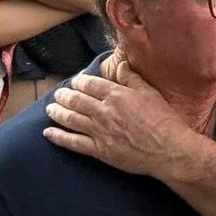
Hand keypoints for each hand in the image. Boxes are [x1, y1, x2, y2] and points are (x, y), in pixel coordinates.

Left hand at [43, 66, 196, 178]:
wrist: (167, 149)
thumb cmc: (163, 120)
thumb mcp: (150, 93)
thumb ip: (132, 79)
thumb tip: (121, 65)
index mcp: (116, 95)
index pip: (90, 84)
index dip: (79, 81)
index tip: (75, 81)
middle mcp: (103, 111)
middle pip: (76, 100)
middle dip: (64, 95)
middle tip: (58, 94)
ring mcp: (99, 131)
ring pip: (70, 119)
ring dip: (57, 112)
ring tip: (50, 108)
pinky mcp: (98, 150)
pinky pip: (73, 142)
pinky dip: (58, 137)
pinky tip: (48, 133)